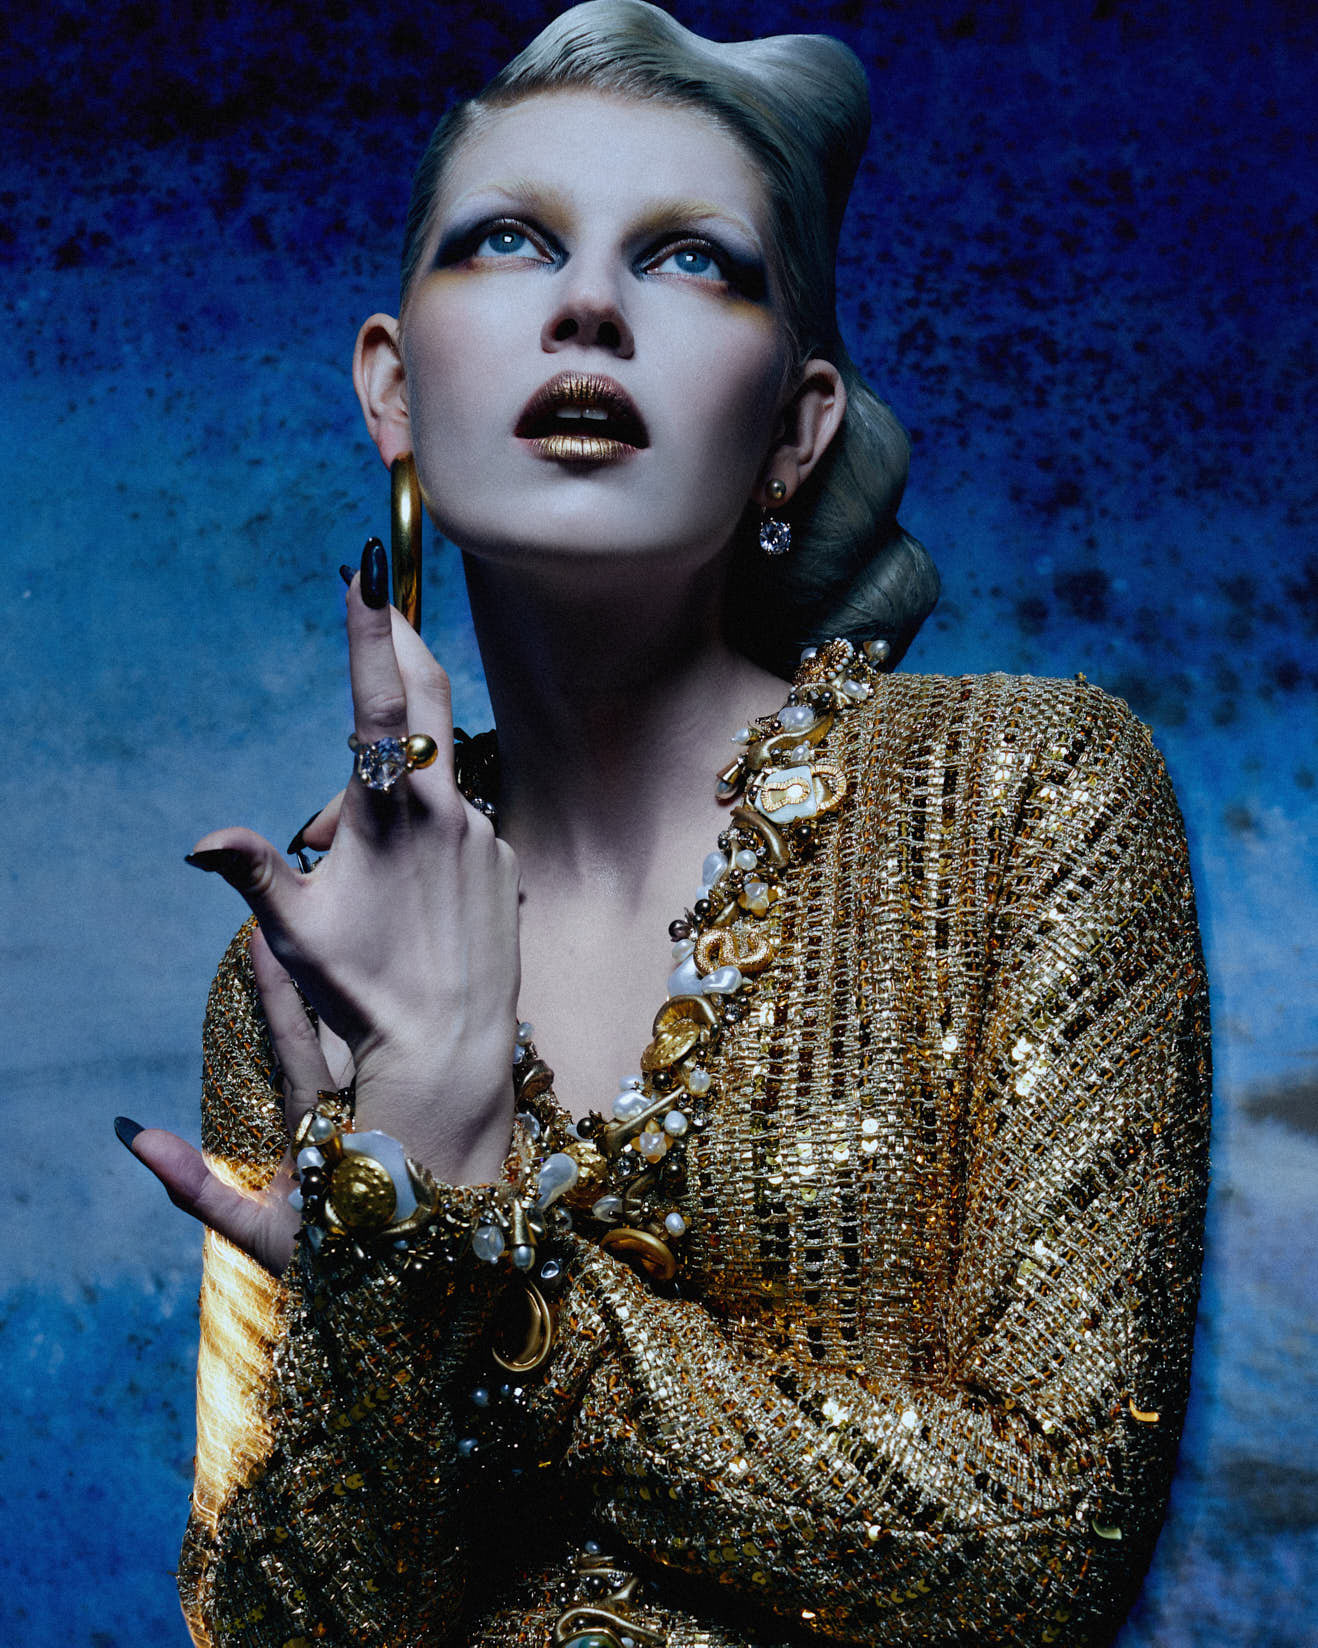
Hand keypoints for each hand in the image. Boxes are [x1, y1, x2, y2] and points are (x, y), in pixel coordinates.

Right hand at [127, 539, 521, 1270]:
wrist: (450, 1053)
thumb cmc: (362, 995)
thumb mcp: (295, 934)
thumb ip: (253, 872)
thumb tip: (201, 843)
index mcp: (389, 813)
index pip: (379, 700)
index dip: (370, 630)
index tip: (368, 570)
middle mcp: (449, 811)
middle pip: (429, 701)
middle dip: (402, 649)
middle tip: (385, 609)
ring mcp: (485, 835)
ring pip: (432, 782)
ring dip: (393, 791)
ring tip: (355, 859)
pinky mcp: (505, 863)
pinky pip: (461, 824)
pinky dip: (429, 832)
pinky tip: (410, 888)